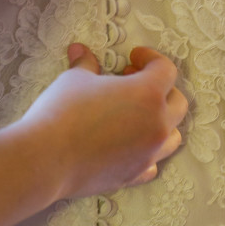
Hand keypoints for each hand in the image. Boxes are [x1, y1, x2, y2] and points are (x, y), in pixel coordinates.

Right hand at [19, 44, 187, 197]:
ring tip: (137, 115)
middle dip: (161, 89)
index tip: (132, 57)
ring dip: (162, 122)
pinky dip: (148, 153)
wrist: (46, 159)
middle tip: (132, 82)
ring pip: (173, 136)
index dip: (150, 58)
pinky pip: (154, 164)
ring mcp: (149, 154)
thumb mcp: (75, 80)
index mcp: (148, 94)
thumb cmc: (62, 112)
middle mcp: (157, 125)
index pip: (166, 69)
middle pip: (178, 103)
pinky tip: (130, 146)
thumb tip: (80, 50)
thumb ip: (86, 64)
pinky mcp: (135, 175)